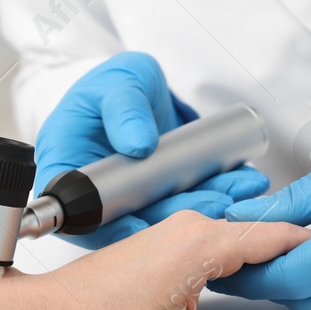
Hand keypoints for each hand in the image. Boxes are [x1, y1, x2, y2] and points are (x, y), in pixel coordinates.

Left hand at [28, 210, 310, 309]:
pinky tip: (243, 287)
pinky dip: (238, 263)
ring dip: (263, 261)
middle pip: (260, 235)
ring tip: (290, 288)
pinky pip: (217, 244)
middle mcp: (190, 226)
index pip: (276, 234)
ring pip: (238, 239)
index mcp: (201, 242)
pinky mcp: (164, 242)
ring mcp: (175, 231)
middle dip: (292, 257)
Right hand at [35, 52, 269, 246]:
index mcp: (67, 170)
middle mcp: (96, 197)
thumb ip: (123, 108)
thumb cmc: (110, 84)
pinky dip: (215, 195)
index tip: (143, 226)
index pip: (80, 212)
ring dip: (204, 207)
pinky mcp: (159, 200)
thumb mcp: (115, 83)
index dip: (110, 225)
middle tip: (216, 202)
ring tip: (242, 188)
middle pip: (132, 220)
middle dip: (176, 214)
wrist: (134, 90)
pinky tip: (243, 184)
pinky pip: (186, 204)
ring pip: (164, 216)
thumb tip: (139, 145)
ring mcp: (130, 202)